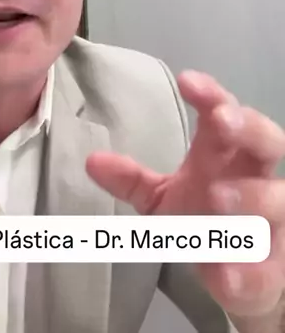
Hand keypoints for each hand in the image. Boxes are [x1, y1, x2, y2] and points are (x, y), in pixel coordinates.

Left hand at [86, 71, 284, 319]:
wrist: (236, 277)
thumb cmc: (202, 219)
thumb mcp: (161, 198)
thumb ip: (131, 179)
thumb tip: (92, 161)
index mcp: (226, 154)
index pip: (225, 111)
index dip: (211, 94)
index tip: (187, 81)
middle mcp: (255, 178)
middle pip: (268, 139)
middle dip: (248, 127)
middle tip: (221, 121)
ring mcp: (271, 221)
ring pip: (276, 198)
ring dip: (249, 195)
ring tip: (217, 197)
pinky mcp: (272, 267)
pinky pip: (266, 266)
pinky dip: (245, 268)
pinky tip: (222, 270)